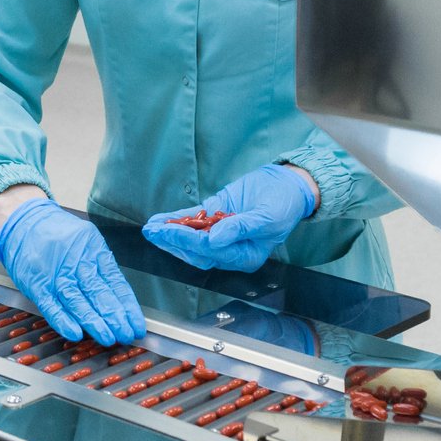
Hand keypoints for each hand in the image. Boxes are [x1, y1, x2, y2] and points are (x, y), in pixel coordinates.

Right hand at [0, 197, 146, 344]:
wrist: (22, 221)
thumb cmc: (56, 233)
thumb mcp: (86, 240)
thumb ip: (100, 266)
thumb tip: (119, 297)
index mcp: (93, 251)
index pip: (115, 283)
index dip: (127, 306)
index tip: (136, 324)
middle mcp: (76, 263)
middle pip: (99, 293)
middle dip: (115, 317)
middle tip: (126, 334)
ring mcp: (55, 275)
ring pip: (78, 301)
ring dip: (94, 322)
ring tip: (108, 337)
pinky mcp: (37, 285)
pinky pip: (51, 305)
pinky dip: (62, 320)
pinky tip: (75, 332)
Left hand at [142, 164, 316, 272]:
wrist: (289, 184)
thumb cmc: (284, 204)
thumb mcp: (266, 218)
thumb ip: (240, 229)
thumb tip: (215, 239)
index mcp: (245, 256)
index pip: (211, 251)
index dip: (189, 241)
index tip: (171, 231)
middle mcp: (232, 248)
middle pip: (196, 250)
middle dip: (173, 241)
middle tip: (153, 232)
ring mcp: (222, 233)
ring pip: (192, 237)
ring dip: (170, 232)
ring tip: (151, 227)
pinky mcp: (217, 216)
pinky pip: (194, 220)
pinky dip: (177, 220)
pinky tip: (161, 220)